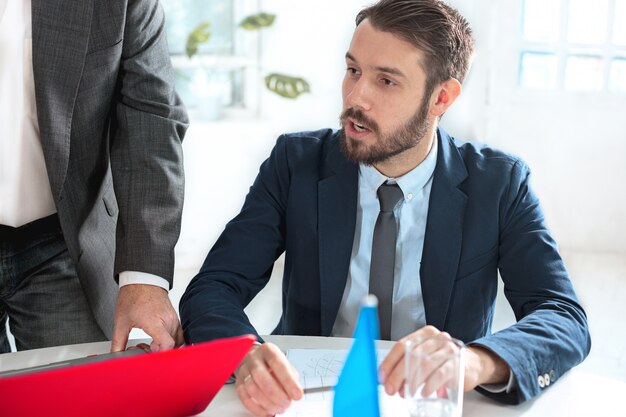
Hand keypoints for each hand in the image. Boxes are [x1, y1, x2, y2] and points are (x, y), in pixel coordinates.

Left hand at [111, 284, 183, 352]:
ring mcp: (173, 319)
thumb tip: (116, 356)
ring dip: (163, 347)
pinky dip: (169, 340)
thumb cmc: (133, 297)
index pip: (167, 344)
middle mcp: (167, 321)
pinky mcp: (175, 318)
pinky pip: (178, 335)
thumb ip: (118, 342)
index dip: (160, 355)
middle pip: (170, 346)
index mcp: (155, 322)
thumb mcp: (121, 322)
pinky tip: (157, 339)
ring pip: (175, 342)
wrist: (143, 280)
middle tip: (141, 348)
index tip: (151, 357)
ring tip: (149, 343)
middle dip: (155, 352)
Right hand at [235, 343, 302, 416]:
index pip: (278, 364)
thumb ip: (291, 377)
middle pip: (261, 377)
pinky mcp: (239, 383)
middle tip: (286, 403)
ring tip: (279, 408)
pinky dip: (257, 409)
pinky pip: (245, 398)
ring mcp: (244, 371)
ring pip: (252, 389)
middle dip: (276, 394)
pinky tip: (267, 411)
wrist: (254, 359)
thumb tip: (294, 393)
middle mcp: (254, 359)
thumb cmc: (272, 363)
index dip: (288, 381)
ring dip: (267, 403)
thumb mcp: (285, 364)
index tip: (297, 394)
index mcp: (268, 351)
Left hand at [379, 326, 508, 395]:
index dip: (389, 362)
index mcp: (424, 334)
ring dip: (412, 381)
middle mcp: (436, 338)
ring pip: (424, 364)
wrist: (473, 364)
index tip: (382, 376)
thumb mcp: (425, 357)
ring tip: (406, 393)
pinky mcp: (458, 363)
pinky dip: (430, 385)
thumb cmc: (444, 361)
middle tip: (391, 389)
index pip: (401, 345)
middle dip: (398, 374)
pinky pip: (441, 373)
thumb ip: (408, 364)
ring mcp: (448, 349)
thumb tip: (387, 379)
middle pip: (411, 355)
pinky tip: (424, 392)